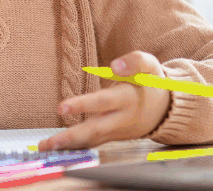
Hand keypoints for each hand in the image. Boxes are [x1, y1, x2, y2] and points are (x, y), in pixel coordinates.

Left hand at [39, 51, 170, 149]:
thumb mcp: (149, 66)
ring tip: (45, 147)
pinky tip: (58, 150)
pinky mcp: (112, 137)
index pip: (101, 102)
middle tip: (50, 143)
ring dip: (69, 146)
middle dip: (71, 136)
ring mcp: (116, 131)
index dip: (82, 105)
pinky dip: (77, 149)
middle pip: (94, 129)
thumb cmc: (152, 84)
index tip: (61, 107)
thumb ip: (135, 61)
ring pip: (92, 140)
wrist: (166, 109)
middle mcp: (120, 118)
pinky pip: (93, 144)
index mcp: (127, 99)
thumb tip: (115, 64)